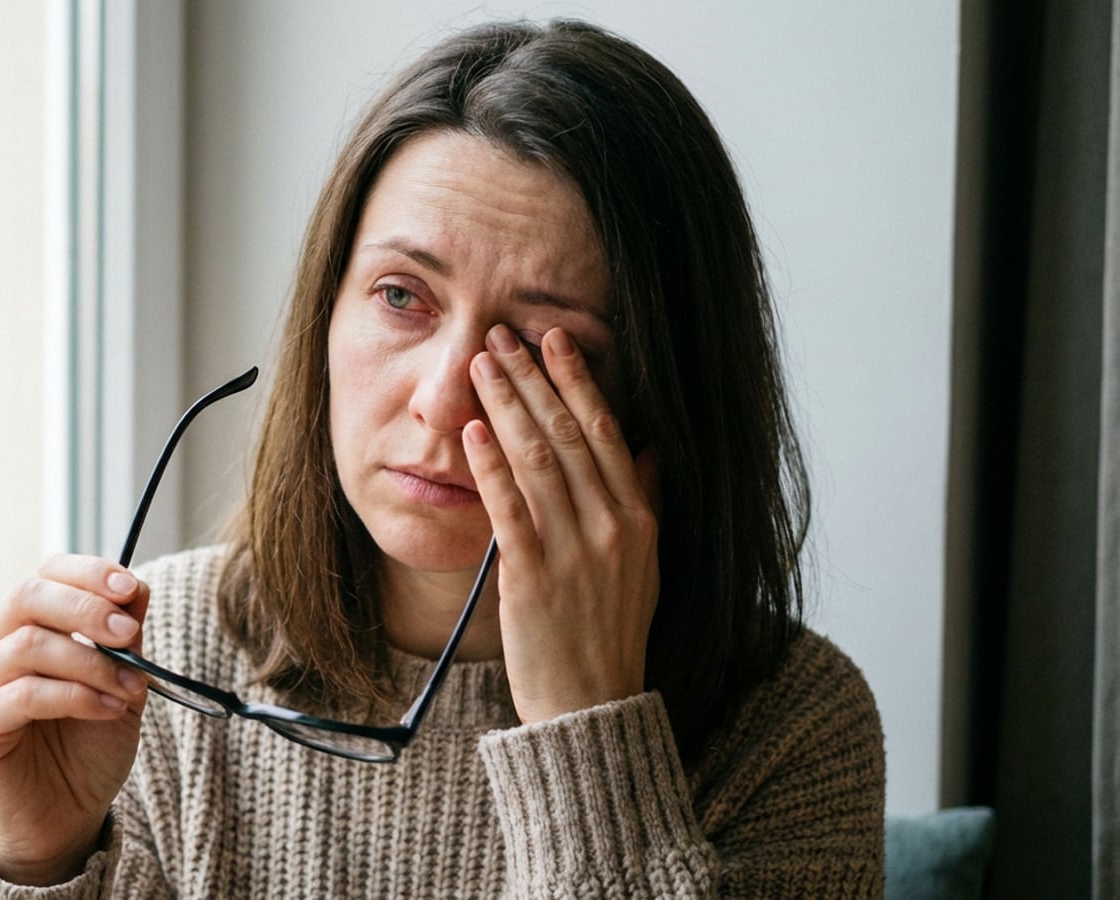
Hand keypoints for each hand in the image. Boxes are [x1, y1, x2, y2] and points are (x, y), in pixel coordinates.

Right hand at [0, 555, 152, 884]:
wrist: (67, 818)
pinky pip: (22, 694)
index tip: (128, 587)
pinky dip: (75, 696)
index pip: (43, 575)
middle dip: (86, 608)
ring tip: (130, 688)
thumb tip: (135, 586)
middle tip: (128, 633)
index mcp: (19, 628)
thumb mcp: (120, 683)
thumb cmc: (87, 748)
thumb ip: (123, 637)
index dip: (86, 572)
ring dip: (90, 662)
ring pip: (28, 644)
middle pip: (27, 596)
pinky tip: (108, 710)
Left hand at [463, 324, 660, 723]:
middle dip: (533, 380)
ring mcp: (574, 551)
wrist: (591, 706)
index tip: (555, 340)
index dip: (578, 381)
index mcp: (639, 520)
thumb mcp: (644, 567)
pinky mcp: (534, 577)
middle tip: (502, 337)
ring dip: (506, 407)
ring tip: (481, 366)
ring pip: (539, 460)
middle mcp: (612, 527)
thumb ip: (644, 503)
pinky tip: (472, 430)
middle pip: (570, 434)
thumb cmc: (610, 635)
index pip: (608, 431)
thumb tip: (647, 450)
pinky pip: (510, 508)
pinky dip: (491, 465)